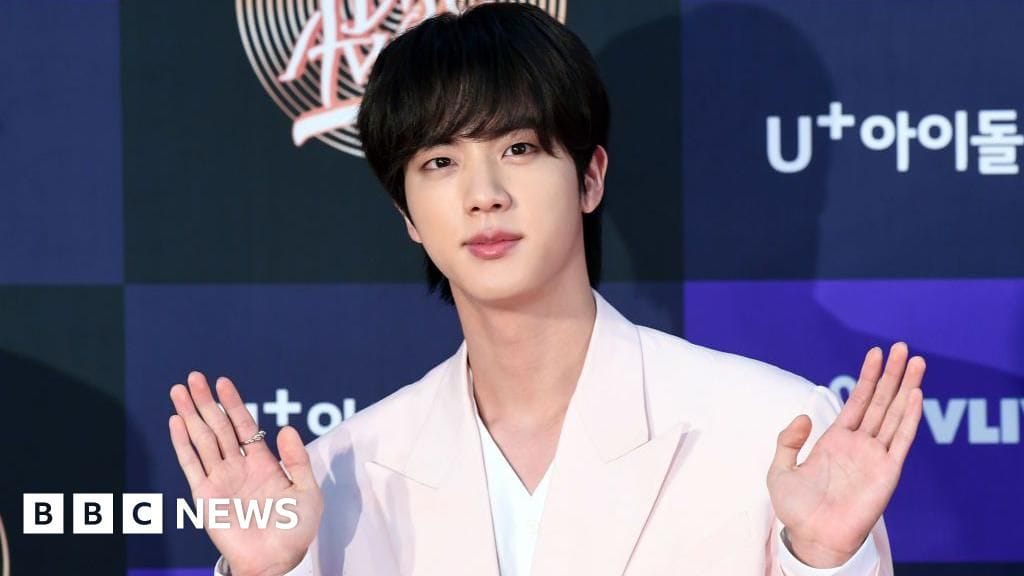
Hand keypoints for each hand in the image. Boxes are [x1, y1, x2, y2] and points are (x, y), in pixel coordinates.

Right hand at [169, 372, 322, 575]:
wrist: (275, 561)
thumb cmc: (295, 530)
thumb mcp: (307, 491)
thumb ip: (298, 460)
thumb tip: (286, 428)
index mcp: (263, 462)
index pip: (244, 425)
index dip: (233, 403)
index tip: (222, 382)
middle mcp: (238, 467)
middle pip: (218, 426)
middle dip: (206, 401)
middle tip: (193, 377)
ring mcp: (220, 479)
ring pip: (202, 440)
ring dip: (190, 415)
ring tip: (179, 391)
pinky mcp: (206, 496)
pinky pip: (192, 464)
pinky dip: (182, 443)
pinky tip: (176, 422)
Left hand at [767, 342, 924, 567]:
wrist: (812, 539)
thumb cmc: (796, 510)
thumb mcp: (779, 470)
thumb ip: (787, 441)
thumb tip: (804, 417)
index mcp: (835, 441)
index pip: (856, 401)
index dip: (867, 377)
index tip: (876, 353)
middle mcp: (859, 445)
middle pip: (880, 401)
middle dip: (891, 374)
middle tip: (902, 347)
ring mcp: (875, 457)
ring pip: (895, 414)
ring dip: (906, 388)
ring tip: (916, 361)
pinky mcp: (887, 472)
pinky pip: (901, 441)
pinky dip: (910, 418)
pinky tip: (915, 395)